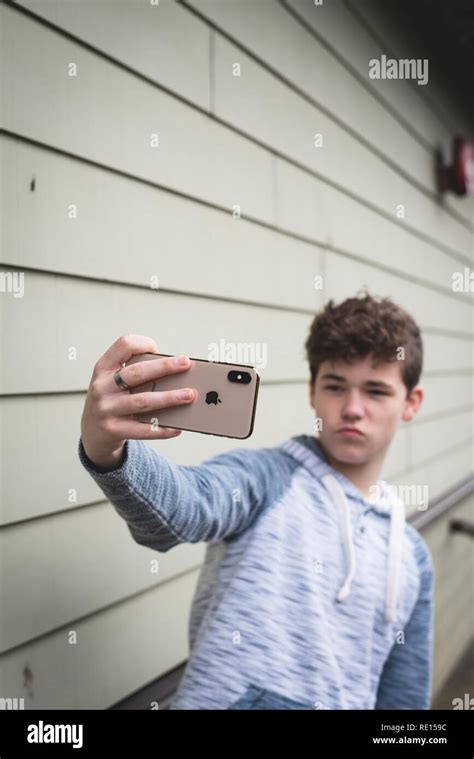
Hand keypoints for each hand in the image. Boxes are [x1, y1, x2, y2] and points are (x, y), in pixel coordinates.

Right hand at [80, 334, 195, 468]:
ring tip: (189, 395)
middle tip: (186, 364)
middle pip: (137, 373)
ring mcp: (106, 409)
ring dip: (169, 397)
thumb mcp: (113, 381)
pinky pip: (142, 429)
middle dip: (164, 367)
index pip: (123, 346)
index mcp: (103, 368)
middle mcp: (102, 387)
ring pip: (143, 401)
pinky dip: (162, 429)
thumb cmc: (111, 399)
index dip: (142, 343)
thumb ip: (136, 373)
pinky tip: (177, 427)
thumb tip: (174, 373)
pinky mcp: (113, 430)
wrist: (92, 432)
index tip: (158, 348)